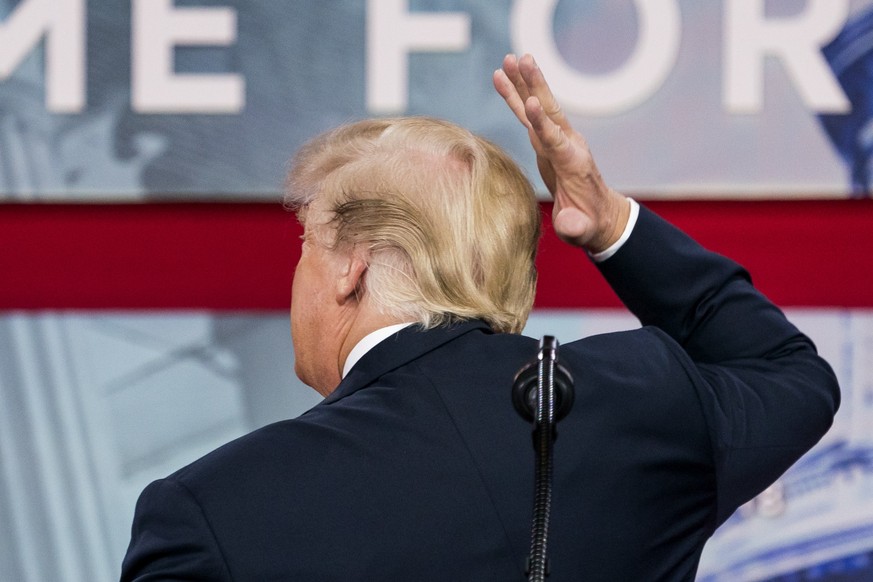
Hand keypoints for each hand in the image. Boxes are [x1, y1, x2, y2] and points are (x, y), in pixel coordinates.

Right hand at [493, 54, 629, 252]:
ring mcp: (556, 140)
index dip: (542, 123)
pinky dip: (515, 96)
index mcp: (573, 163)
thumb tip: (569, 226)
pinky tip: (502, 79)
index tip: (529, 103)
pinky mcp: (546, 141)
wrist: (597, 215)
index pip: (555, 140)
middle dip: (535, 86)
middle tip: (522, 59)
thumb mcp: (581, 231)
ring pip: (538, 106)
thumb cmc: (587, 224)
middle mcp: (567, 145)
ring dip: (524, 82)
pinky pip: (528, 115)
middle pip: (549, 110)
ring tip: (508, 59)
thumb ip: (575, 227)